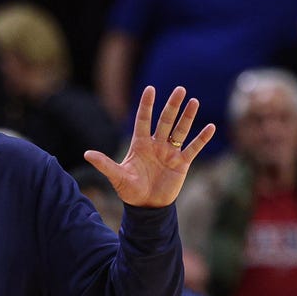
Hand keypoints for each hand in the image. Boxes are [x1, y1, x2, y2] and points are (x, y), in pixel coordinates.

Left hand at [84, 86, 213, 207]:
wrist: (146, 206)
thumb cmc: (130, 191)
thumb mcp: (117, 177)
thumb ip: (104, 164)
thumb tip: (86, 153)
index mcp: (140, 144)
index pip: (143, 120)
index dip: (147, 105)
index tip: (150, 88)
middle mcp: (156, 145)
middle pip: (165, 121)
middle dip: (172, 106)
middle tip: (179, 89)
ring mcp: (170, 152)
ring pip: (180, 131)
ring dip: (187, 117)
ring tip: (194, 101)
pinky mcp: (182, 163)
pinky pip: (193, 148)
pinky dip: (201, 139)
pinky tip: (210, 127)